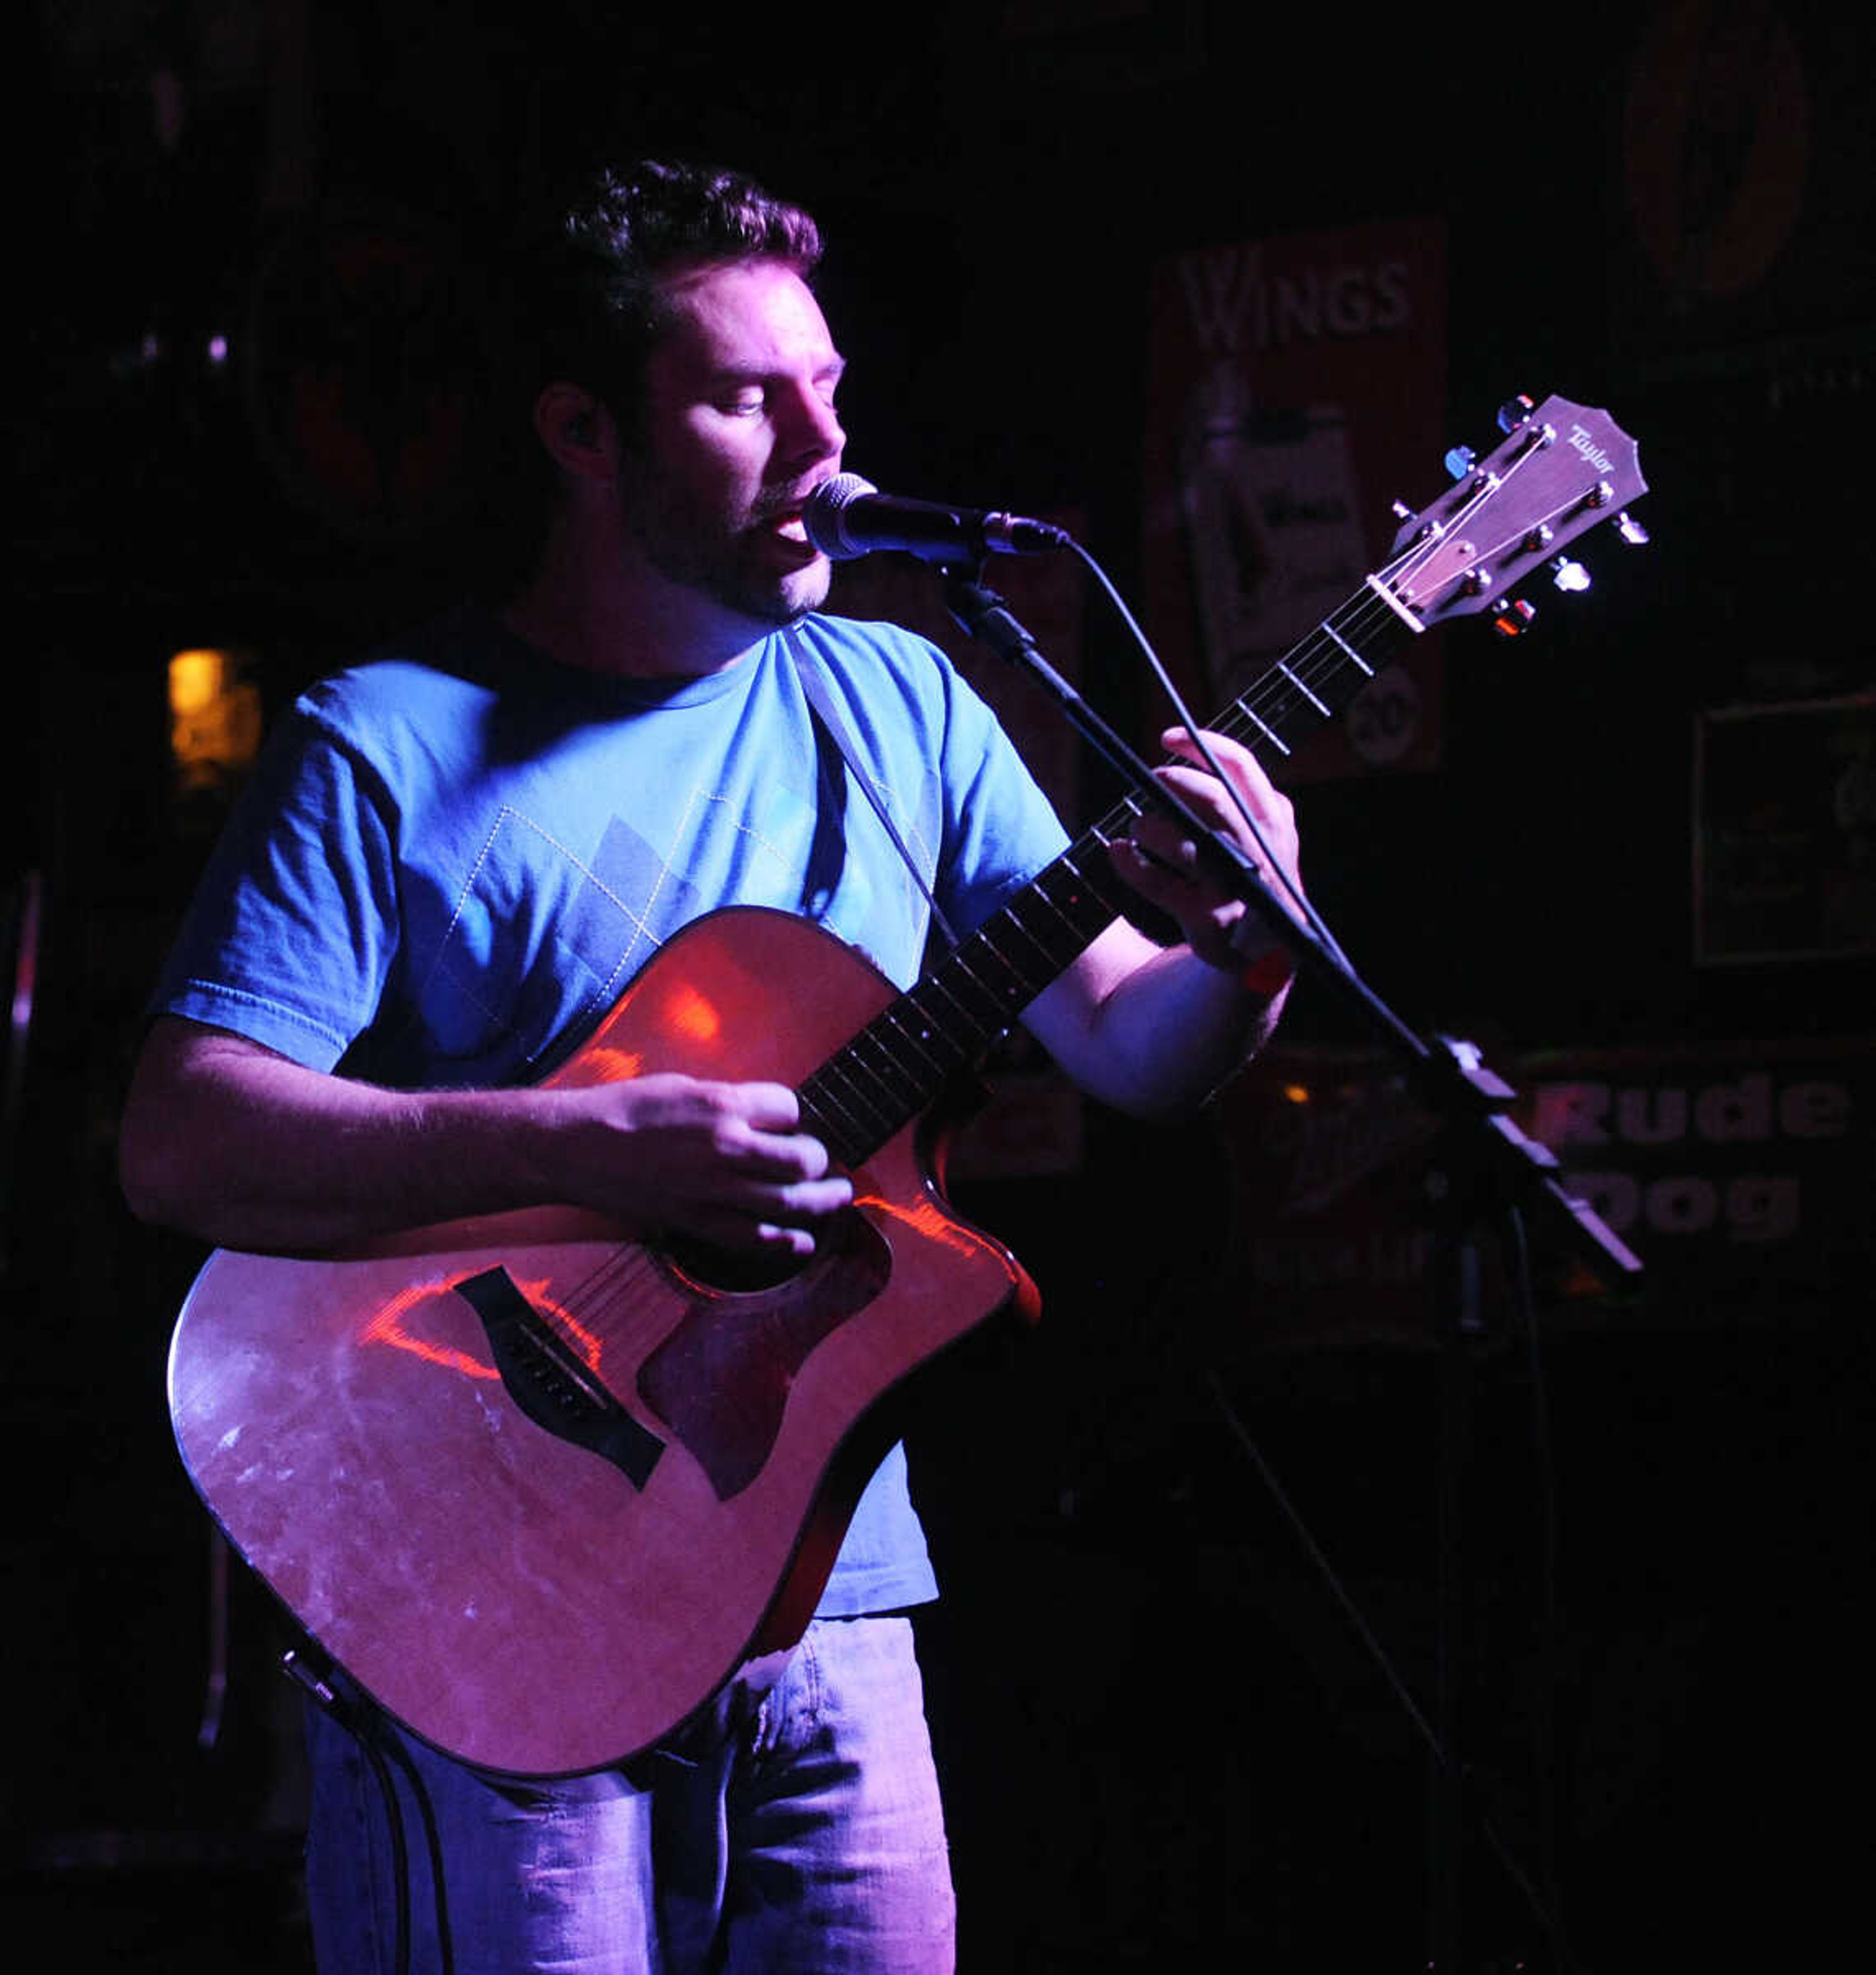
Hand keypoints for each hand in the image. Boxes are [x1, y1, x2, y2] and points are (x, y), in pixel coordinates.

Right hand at [552, 1074, 851, 1256]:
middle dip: (819, 1161)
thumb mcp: (683, 1086)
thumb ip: (728, 1100)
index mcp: (722, 1104)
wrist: (575, 1147)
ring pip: (788, 1202)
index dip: (793, 1115)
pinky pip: (753, 1239)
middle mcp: (725, 1147)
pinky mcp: (696, 1221)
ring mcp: (713, 1190)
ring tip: (837, 1197)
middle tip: (821, 1162)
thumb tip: (765, 1115)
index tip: (788, 1122)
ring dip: (820, 1202)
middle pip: (802, 1159)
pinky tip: (803, 1242)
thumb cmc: (625, 1109)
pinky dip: (785, 1244)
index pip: (789, 1108)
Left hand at [1108, 728, 1302, 975]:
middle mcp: (1262, 849)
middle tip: (1151, 781)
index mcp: (1273, 818)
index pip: (1241, 765)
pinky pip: (1159, 883)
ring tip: (1138, 827)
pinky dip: (1131, 864)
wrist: (1265, 950)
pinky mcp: (1210, 918)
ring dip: (1149, 826)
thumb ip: (1230, 797)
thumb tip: (1171, 762)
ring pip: (1184, 842)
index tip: (1167, 738)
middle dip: (1173, 783)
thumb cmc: (1247, 874)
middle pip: (1213, 799)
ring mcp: (1238, 887)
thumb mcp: (1256, 831)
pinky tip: (1118, 852)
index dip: (1201, 744)